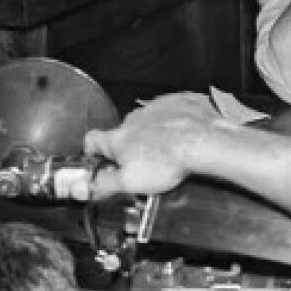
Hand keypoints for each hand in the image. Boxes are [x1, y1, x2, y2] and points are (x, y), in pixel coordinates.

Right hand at [81, 104, 236, 198]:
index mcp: (118, 138)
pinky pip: (172, 111)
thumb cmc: (170, 161)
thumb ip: (104, 184)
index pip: (92, 140)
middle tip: (144, 164)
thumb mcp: (130, 183)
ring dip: (154, 134)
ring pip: (149, 121)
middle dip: (131, 147)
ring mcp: (157, 108)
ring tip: (168, 152)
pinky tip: (183, 137)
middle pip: (125, 132)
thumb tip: (86, 187)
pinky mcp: (178, 102)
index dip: (92, 151)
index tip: (97, 158)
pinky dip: (175, 122)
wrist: (203, 142)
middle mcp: (134, 118)